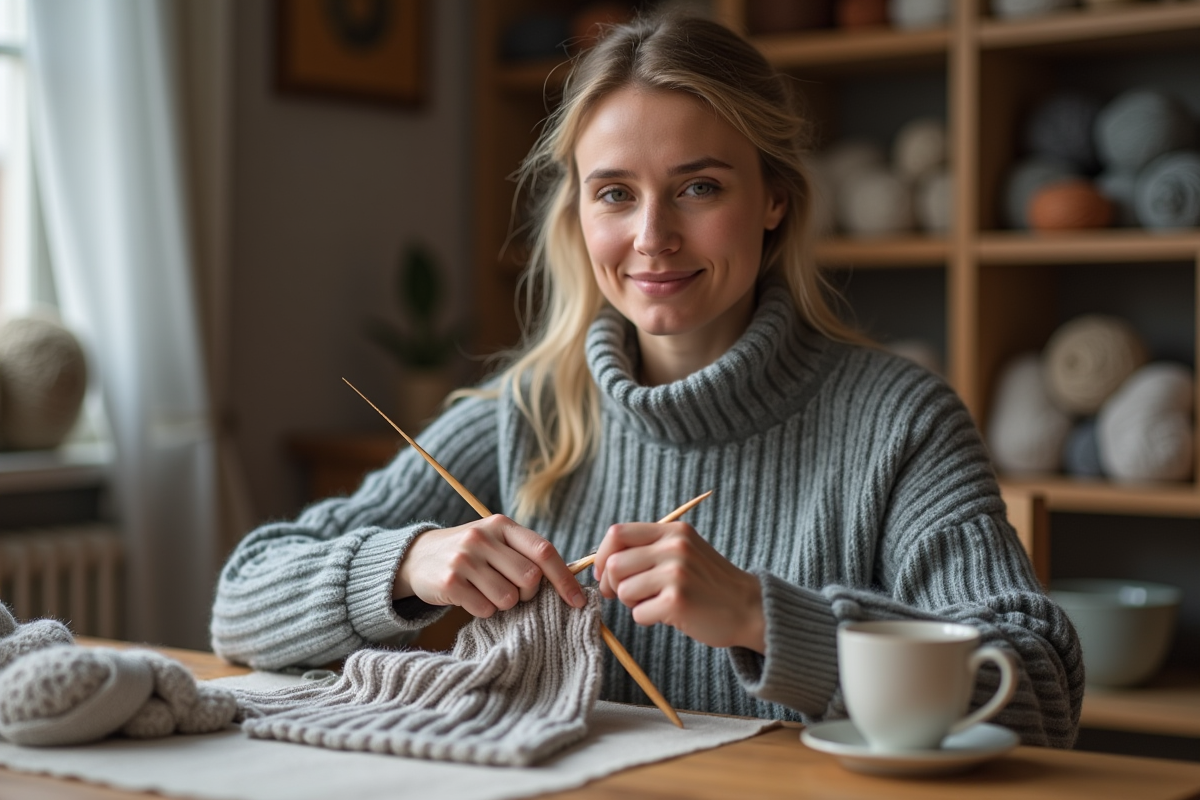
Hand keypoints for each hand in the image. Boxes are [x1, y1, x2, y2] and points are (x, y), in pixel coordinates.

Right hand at [394, 515, 584, 616]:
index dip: (564, 579)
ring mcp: (464, 558)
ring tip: (486, 591)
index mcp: (501, 525)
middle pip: (529, 578)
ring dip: (503, 604)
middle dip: (527, 594)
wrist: (416, 557)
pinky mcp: (449, 581)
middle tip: (512, 591)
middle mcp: (483, 537)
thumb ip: (525, 554)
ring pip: (508, 598)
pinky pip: (485, 609)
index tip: (577, 601)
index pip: (543, 551)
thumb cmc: (469, 553)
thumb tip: (567, 582)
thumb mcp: (495, 542)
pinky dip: (483, 610)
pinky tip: (470, 597)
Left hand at [593, 522, 765, 652]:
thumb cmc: (708, 584)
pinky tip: (668, 615)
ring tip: (656, 603)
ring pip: (623, 590)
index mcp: (673, 531)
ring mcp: (676, 573)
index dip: (602, 555)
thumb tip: (603, 562)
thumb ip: (650, 549)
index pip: (617, 533)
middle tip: (626, 596)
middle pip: (615, 564)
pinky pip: (638, 613)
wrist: (748, 608)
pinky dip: (647, 619)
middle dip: (613, 584)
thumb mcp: (684, 551)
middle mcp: (674, 547)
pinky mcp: (677, 601)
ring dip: (632, 603)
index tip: (605, 573)